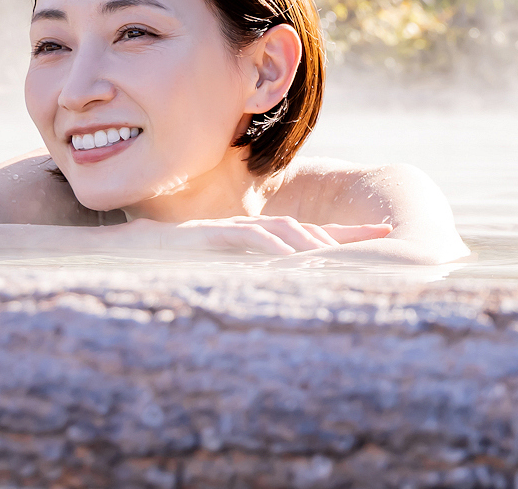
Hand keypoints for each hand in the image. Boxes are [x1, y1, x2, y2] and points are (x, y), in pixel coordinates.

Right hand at [110, 215, 391, 254]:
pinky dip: (270, 246)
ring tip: (341, 251)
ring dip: (314, 240)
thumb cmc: (179, 263)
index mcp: (261, 240)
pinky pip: (247, 238)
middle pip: (309, 229)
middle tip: (385, 235)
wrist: (132, 248)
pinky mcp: (212, 235)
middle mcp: (253, 229)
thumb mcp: (226, 272)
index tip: (384, 235)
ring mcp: (234, 230)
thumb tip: (286, 288)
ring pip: (283, 230)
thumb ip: (254, 274)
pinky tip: (289, 254)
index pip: (312, 235)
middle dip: (348, 233)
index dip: (348, 235)